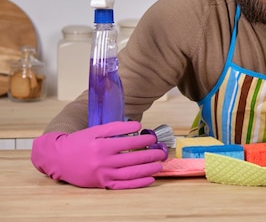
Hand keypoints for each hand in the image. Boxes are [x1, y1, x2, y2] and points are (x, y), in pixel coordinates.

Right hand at [31, 121, 167, 188]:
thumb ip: (115, 127)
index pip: (129, 142)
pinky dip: (138, 183)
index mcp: (102, 146)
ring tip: (159, 165)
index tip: (153, 138)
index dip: (144, 140)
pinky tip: (149, 179)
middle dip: (150, 155)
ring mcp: (103, 174)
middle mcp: (103, 161)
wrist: (57, 158)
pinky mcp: (102, 184)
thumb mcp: (94, 130)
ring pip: (131, 173)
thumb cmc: (78, 142)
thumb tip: (136, 125)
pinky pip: (123, 185)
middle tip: (162, 152)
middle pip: (133, 158)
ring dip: (148, 169)